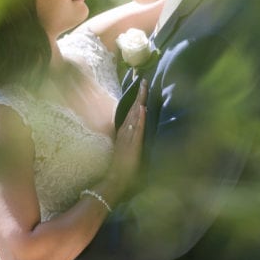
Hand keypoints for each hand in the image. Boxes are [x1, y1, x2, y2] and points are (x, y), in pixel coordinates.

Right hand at [107, 79, 147, 196]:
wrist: (115, 180)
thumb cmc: (122, 168)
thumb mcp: (126, 149)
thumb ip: (129, 139)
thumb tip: (134, 129)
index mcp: (125, 132)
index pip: (132, 112)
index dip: (137, 99)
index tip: (142, 87)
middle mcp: (126, 131)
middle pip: (133, 109)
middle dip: (139, 95)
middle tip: (144, 80)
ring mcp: (129, 137)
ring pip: (135, 116)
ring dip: (140, 101)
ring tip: (144, 88)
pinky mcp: (133, 144)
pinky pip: (137, 129)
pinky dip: (140, 118)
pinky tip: (142, 108)